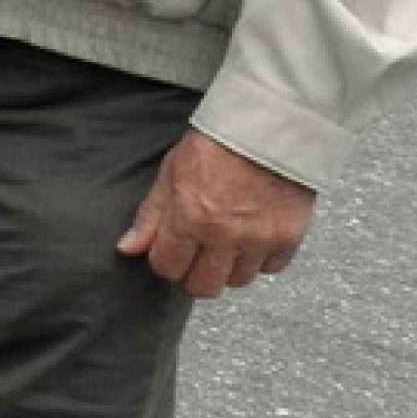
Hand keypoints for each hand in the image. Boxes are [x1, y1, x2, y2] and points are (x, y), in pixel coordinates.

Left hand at [117, 129, 316, 297]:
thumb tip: (128, 248)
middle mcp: (225, 236)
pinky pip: (270, 268)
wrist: (266, 130)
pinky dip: (260, 259)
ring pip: (238, 281)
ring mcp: (259, 241)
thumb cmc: (214, 146)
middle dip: (193, 275)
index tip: (169, 251)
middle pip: (203, 287)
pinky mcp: (288, 239)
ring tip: (225, 243)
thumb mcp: (170, 174)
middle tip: (195, 256)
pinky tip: (252, 237)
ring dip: (228, 268)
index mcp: (190, 219)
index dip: (165, 260)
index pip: (168, 267)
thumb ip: (150, 216)